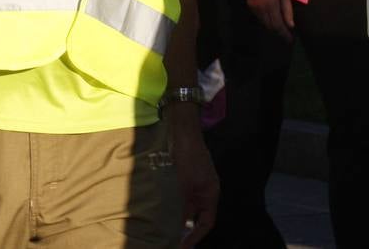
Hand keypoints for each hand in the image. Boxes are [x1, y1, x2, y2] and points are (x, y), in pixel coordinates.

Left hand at [169, 105, 219, 247]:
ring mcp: (192, 184)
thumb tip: (178, 227)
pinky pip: (177, 197)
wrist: (181, 131)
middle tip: (170, 241)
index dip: (196, 236)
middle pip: (196, 217)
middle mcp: (203, 192)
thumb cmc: (187, 158)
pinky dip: (169, 205)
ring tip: (163, 230)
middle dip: (184, 229)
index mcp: (210, 195)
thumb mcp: (185, 185)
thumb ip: (183, 206)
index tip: (182, 246)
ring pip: (184, 208)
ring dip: (175, 217)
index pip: (206, 222)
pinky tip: (159, 211)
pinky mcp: (181, 178)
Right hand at [247, 0, 293, 39]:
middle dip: (278, 32)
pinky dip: (265, 19)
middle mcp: (260, 8)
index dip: (284, 34)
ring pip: (263, 23)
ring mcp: (253, 7)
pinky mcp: (249, 5)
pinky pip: (258, 17)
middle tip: (286, 35)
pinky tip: (271, 18)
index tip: (290, 39)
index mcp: (271, 5)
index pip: (277, 25)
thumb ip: (287, 10)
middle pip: (269, 26)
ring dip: (272, 26)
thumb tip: (290, 26)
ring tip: (279, 27)